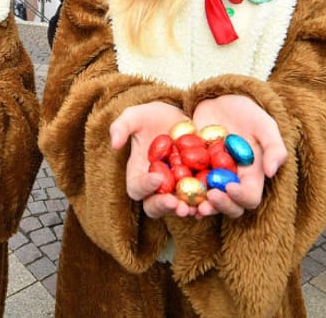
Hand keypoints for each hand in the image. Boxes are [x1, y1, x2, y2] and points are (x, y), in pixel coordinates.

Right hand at [110, 102, 196, 217]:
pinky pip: (199, 200)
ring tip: (193, 208)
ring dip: (185, 210)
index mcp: (138, 173)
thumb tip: (114, 144)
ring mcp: (176, 189)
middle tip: (175, 203)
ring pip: (177, 207)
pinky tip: (211, 201)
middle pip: (154, 205)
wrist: (180, 116)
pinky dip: (204, 203)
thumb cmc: (153, 117)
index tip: (156, 178)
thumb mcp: (135, 115)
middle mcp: (156, 186)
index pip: (136, 187)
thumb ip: (122, 126)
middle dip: (164, 206)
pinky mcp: (196, 186)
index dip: (144, 186)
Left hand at [191, 95, 286, 218]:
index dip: (241, 197)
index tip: (230, 187)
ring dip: (201, 207)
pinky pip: (189, 188)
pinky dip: (183, 196)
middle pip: (230, 206)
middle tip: (208, 199)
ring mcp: (212, 178)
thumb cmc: (246, 112)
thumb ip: (273, 146)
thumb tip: (271, 172)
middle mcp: (233, 182)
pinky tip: (175, 197)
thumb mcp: (264, 124)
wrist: (219, 100)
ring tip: (191, 206)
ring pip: (208, 202)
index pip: (250, 197)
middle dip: (219, 206)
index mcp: (252, 176)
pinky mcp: (193, 172)